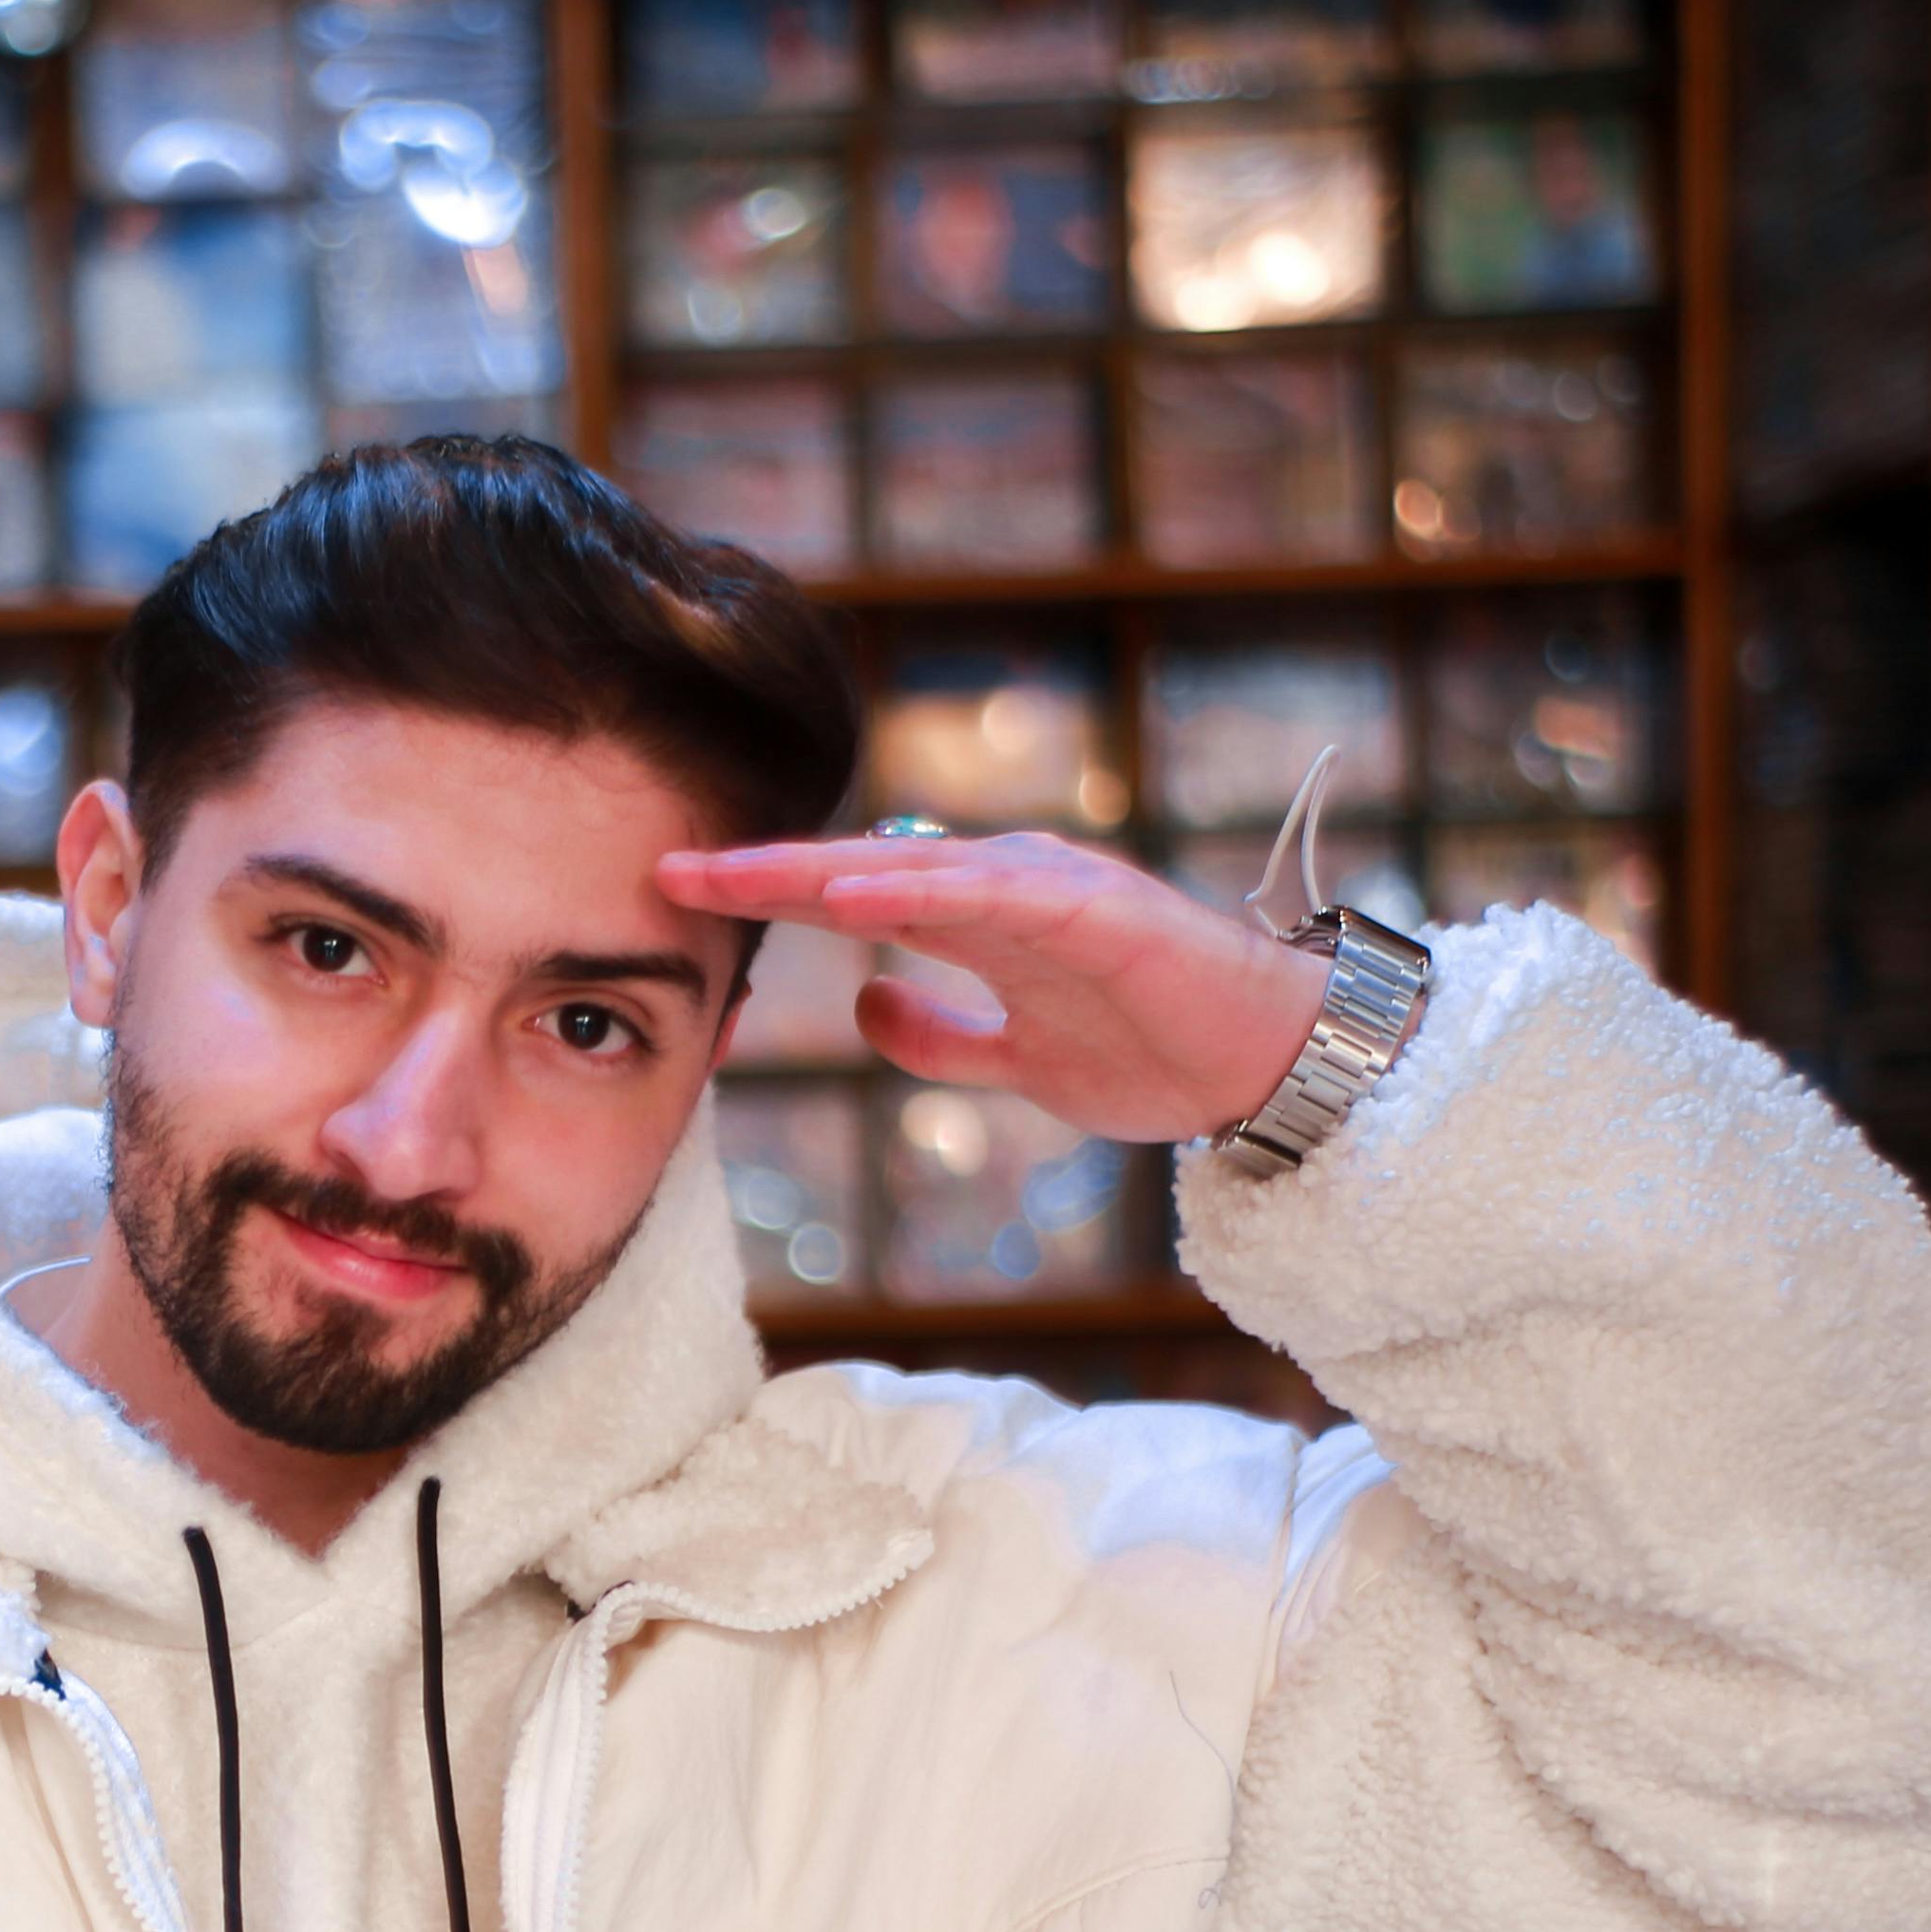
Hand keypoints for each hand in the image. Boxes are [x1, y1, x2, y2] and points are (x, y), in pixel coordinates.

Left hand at [662, 828, 1338, 1144]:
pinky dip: (925, 888)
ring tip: (738, 874)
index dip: (768, 897)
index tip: (680, 899)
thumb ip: (941, 1034)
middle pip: (863, 870)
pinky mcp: (1095, 909)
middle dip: (766, 872)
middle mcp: (1002, 889)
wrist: (1260, 1064)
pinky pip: (995, 895)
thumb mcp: (1016, 1058)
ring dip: (822, 870)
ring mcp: (1049, 890)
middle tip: (670, 867)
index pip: (852, 900)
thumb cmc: (1151, 1048)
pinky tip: (857, 895)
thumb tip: (866, 1004)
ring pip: (916, 868)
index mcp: (979, 922)